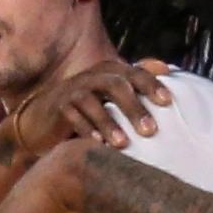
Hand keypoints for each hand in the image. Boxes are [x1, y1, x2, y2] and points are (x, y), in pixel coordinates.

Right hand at [11, 58, 168, 160]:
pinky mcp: (58, 108)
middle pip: (116, 86)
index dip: (151, 85)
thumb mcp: (113, 93)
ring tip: (123, 144)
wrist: (45, 119)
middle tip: (151, 131)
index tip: (168, 102)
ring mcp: (73, 91)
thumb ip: (137, 81)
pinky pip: (72, 117)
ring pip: (92, 103)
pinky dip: (85, 130)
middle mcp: (92, 77)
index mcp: (110, 72)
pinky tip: (97, 144)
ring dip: (109, 123)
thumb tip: (167, 68)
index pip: (134, 73)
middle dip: (134, 108)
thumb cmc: (88, 108)